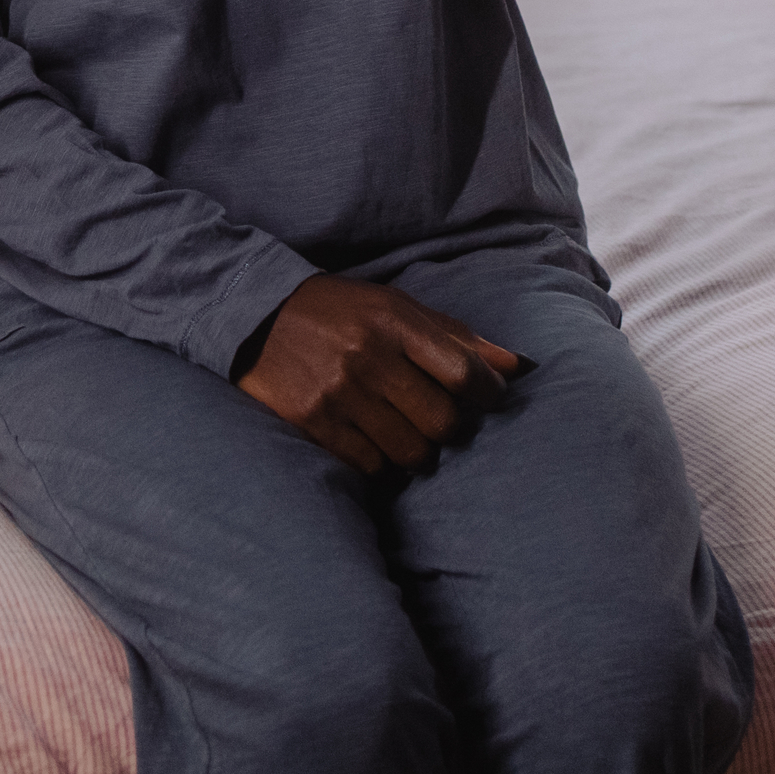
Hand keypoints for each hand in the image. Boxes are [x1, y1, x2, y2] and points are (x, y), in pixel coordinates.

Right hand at [235, 275, 526, 475]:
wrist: (257, 315)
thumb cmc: (340, 311)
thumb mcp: (395, 308)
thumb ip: (456, 337)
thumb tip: (517, 366)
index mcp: (394, 322)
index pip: (464, 371)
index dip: (488, 393)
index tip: (487, 399)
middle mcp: (368, 357)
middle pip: (442, 421)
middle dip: (452, 430)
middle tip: (442, 423)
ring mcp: (339, 393)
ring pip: (410, 452)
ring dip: (418, 452)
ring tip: (408, 436)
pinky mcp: (313, 422)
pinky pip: (370, 466)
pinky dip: (382, 464)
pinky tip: (376, 445)